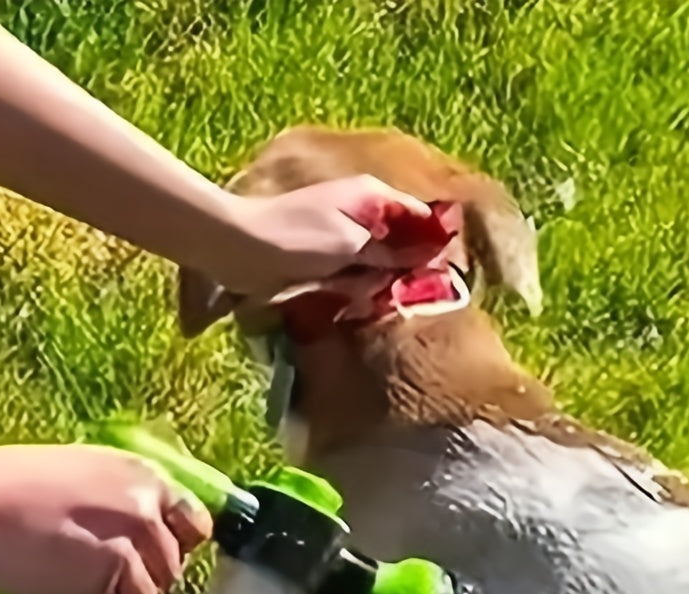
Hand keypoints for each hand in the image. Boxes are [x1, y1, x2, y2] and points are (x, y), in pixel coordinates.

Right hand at [0, 441, 210, 593]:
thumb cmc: (14, 481)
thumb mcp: (86, 468)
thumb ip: (126, 496)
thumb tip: (152, 527)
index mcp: (146, 479)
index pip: (197, 525)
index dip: (178, 545)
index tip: (157, 555)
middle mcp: (144, 514)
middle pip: (172, 569)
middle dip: (145, 578)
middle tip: (110, 578)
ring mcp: (124, 552)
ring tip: (89, 592)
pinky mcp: (96, 587)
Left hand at [211, 176, 442, 301]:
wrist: (241, 248)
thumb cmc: (297, 238)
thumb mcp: (351, 245)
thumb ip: (389, 252)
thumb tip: (425, 255)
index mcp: (373, 196)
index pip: (420, 215)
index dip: (435, 241)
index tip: (447, 269)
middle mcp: (362, 212)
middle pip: (402, 240)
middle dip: (410, 265)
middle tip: (416, 293)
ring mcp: (344, 234)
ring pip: (380, 260)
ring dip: (382, 280)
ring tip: (383, 298)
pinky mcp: (327, 256)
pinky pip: (356, 273)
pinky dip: (359, 286)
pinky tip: (358, 300)